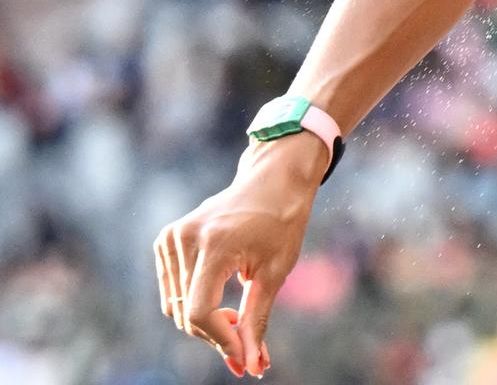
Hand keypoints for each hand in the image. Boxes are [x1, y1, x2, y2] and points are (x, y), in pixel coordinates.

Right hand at [153, 139, 323, 376]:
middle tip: (246, 339)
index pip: (201, 311)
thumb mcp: (276, 271)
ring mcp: (171, 237)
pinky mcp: (166, 239)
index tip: (242, 357)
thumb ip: (258, 320)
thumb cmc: (282, 222)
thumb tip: (252, 367)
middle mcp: (185, 239)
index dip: (220, 340)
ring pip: (176, 306)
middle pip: (187, 313)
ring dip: (203, 320)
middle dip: (215, 334)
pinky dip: (192, 302)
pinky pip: (172, 289)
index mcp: (214, 244)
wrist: (273, 179)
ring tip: (236, 313)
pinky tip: (220, 294)